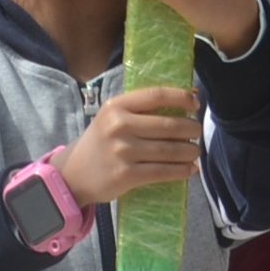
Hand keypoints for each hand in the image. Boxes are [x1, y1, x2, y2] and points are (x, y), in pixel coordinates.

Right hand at [58, 97, 205, 208]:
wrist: (72, 174)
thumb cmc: (100, 142)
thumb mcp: (111, 118)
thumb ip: (139, 110)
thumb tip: (184, 102)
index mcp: (116, 106)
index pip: (157, 95)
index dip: (181, 98)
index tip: (195, 105)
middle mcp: (119, 126)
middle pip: (169, 125)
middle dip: (191, 129)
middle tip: (196, 132)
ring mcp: (123, 151)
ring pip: (170, 150)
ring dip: (190, 151)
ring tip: (195, 151)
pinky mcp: (126, 175)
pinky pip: (163, 171)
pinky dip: (182, 170)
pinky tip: (190, 169)